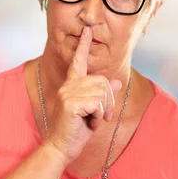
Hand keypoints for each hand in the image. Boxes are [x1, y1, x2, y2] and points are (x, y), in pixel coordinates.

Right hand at [44, 27, 122, 162]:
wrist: (61, 148)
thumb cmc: (76, 131)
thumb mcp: (94, 112)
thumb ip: (103, 96)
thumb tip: (116, 82)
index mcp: (71, 86)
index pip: (78, 62)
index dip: (83, 46)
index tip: (88, 30)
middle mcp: (68, 86)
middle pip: (101, 81)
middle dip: (109, 100)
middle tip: (102, 116)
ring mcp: (67, 93)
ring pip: (102, 93)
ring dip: (104, 110)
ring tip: (93, 120)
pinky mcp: (70, 103)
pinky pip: (98, 103)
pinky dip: (99, 116)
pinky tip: (89, 123)